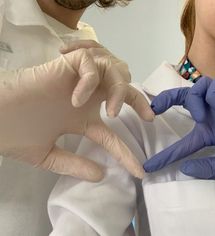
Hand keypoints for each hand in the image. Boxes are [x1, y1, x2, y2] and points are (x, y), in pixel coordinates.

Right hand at [0, 49, 145, 180]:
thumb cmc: (16, 134)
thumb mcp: (48, 155)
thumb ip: (74, 165)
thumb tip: (101, 175)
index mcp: (81, 120)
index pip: (111, 138)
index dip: (126, 155)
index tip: (139, 172)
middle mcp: (85, 99)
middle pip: (122, 89)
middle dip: (139, 101)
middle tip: (148, 117)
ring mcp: (77, 82)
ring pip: (113, 70)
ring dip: (119, 90)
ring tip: (110, 113)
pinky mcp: (65, 66)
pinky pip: (89, 63)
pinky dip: (89, 80)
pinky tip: (77, 99)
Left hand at [143, 77, 214, 178]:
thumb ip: (209, 169)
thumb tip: (186, 168)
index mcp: (207, 131)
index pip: (181, 144)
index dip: (164, 156)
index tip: (150, 166)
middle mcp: (210, 114)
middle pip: (181, 97)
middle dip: (165, 99)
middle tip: (154, 108)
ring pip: (197, 87)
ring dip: (193, 100)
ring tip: (200, 117)